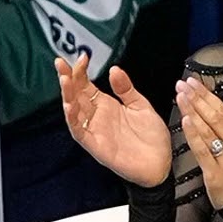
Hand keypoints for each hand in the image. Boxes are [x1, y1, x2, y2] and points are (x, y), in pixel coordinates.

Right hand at [57, 55, 171, 186]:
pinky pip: (79, 131)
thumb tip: (114, 69)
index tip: (81, 57)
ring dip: (67, 96)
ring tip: (65, 80)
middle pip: (76, 95)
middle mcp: (97, 117)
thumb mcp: (141, 106)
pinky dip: (73, 119)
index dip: (81, 72)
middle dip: (68, 79)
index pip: (87, 86)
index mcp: (107, 106)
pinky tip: (70, 106)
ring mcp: (95, 131)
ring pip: (74, 111)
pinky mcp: (96, 145)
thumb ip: (126, 88)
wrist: (160, 164)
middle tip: (62, 64)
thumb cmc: (151, 138)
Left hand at [175, 77, 222, 209]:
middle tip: (183, 84)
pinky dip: (195, 135)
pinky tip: (186, 121)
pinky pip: (204, 151)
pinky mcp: (215, 173)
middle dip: (198, 99)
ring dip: (193, 111)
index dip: (208, 95)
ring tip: (181, 97)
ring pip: (209, 131)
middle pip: (216, 117)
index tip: (194, 82)